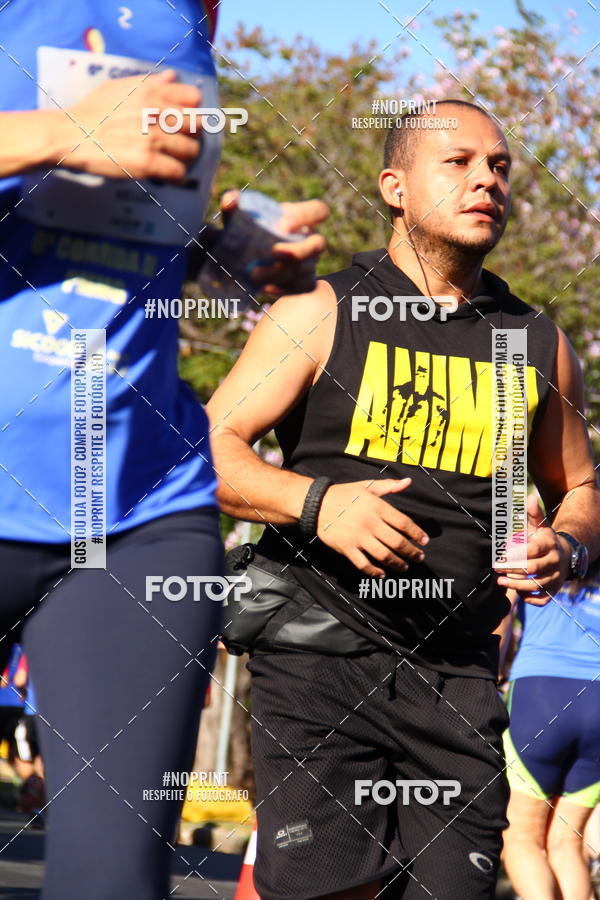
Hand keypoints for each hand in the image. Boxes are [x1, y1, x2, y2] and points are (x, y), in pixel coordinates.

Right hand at [64, 69, 200, 179]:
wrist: (71, 135)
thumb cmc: (92, 111)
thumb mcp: (118, 87)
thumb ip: (148, 83)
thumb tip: (172, 76)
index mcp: (151, 92)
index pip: (194, 98)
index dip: (193, 111)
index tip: (184, 122)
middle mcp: (156, 112)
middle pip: (198, 126)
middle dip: (191, 136)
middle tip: (180, 144)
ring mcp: (153, 137)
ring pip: (191, 151)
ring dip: (184, 158)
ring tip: (172, 160)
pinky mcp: (147, 161)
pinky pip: (178, 171)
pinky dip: (175, 176)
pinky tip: (167, 176)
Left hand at [220, 191, 327, 294]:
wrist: (244, 260)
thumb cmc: (247, 232)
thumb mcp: (238, 218)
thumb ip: (233, 205)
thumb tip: (231, 199)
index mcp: (301, 218)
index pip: (319, 210)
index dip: (306, 217)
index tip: (281, 227)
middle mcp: (311, 240)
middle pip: (318, 244)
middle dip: (298, 251)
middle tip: (272, 253)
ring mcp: (311, 263)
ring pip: (305, 269)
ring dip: (281, 273)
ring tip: (255, 275)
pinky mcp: (305, 283)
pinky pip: (302, 289)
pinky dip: (283, 289)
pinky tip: (265, 287)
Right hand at [316, 478, 428, 577]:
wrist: (317, 504)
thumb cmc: (344, 494)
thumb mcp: (367, 486)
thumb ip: (389, 486)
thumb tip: (408, 482)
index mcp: (377, 507)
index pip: (404, 522)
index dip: (417, 533)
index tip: (425, 541)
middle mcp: (370, 523)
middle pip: (397, 542)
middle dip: (411, 552)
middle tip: (419, 558)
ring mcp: (358, 537)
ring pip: (383, 555)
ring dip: (397, 564)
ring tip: (404, 567)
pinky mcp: (347, 548)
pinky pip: (364, 564)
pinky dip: (374, 572)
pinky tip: (382, 574)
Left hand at [494, 493, 569, 604]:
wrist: (565, 556)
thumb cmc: (545, 539)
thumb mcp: (541, 526)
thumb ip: (534, 513)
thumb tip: (529, 497)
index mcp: (549, 544)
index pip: (532, 550)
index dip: (515, 554)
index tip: (500, 555)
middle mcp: (554, 561)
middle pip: (533, 568)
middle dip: (512, 569)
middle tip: (496, 569)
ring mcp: (555, 578)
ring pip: (537, 585)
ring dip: (517, 585)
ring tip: (500, 581)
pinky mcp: (554, 591)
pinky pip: (542, 599)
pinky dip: (530, 598)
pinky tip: (518, 592)